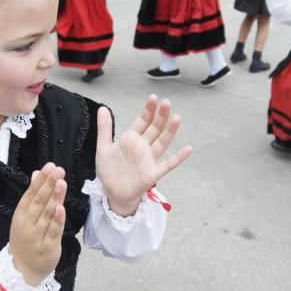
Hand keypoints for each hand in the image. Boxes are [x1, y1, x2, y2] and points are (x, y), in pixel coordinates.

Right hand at [9, 163, 66, 285]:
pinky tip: (61, 208)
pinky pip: (53, 232)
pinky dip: (57, 220)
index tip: (49, 167)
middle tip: (58, 170)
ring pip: (47, 214)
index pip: (30, 194)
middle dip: (49, 185)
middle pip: (39, 202)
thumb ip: (32, 196)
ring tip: (61, 182)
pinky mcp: (48, 247)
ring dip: (54, 197)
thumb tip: (36, 173)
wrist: (22, 271)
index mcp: (21, 216)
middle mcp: (27, 224)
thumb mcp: (24, 218)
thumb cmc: (25, 241)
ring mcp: (37, 236)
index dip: (40, 180)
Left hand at [95, 96, 192, 215]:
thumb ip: (104, 128)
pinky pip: (168, 165)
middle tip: (166, 103)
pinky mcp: (152, 173)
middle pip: (155, 128)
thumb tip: (102, 108)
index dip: (148, 110)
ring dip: (170, 131)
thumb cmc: (109, 170)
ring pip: (162, 142)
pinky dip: (178, 158)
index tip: (153, 98)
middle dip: (160, 116)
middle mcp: (143, 146)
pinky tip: (188, 149)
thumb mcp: (103, 147)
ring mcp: (149, 159)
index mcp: (132, 138)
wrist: (112, 192)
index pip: (143, 121)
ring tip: (177, 118)